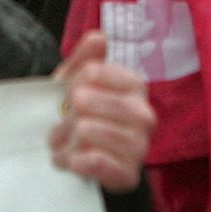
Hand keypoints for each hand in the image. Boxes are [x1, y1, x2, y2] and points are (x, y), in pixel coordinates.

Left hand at [49, 30, 152, 192]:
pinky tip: (72, 159)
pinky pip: (92, 161)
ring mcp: (140, 147)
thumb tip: (99, 37)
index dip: (72, 83)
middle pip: (85, 102)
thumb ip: (85, 57)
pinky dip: (73, 160)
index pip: (92, 72)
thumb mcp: (76, 82)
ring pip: (85, 131)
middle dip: (66, 114)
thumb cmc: (80, 114)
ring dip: (66, 139)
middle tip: (65, 122)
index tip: (71, 93)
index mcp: (135, 87)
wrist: (83, 157)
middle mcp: (145, 115)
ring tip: (66, 142)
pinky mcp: (129, 174)